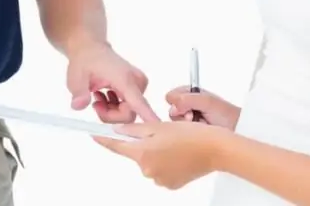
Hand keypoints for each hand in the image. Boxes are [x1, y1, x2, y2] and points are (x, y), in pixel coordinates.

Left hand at [66, 40, 160, 122]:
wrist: (91, 48)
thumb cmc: (85, 60)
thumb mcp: (76, 77)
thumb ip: (79, 92)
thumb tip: (78, 106)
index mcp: (124, 79)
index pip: (139, 103)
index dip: (148, 118)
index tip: (157, 130)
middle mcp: (136, 82)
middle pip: (130, 114)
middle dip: (111, 116)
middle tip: (95, 104)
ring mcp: (139, 85)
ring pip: (129, 113)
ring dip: (111, 111)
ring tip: (98, 97)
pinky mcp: (138, 88)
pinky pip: (129, 107)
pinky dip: (115, 107)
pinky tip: (105, 95)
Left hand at [93, 120, 228, 189]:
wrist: (215, 149)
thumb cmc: (190, 134)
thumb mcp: (159, 126)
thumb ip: (135, 129)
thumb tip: (119, 130)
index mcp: (143, 153)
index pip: (116, 146)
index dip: (103, 139)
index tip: (93, 134)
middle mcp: (147, 169)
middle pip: (136, 154)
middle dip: (143, 144)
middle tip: (160, 134)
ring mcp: (159, 179)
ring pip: (149, 162)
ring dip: (156, 153)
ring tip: (174, 144)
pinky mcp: (170, 184)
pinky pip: (161, 171)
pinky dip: (166, 162)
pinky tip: (178, 155)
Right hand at [166, 85, 240, 128]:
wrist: (240, 132)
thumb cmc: (228, 116)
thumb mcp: (208, 102)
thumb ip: (189, 99)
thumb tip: (171, 99)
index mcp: (193, 95)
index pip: (173, 95)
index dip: (175, 101)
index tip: (184, 108)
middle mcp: (190, 107)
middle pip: (172, 109)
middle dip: (181, 115)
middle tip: (192, 118)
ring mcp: (191, 121)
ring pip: (175, 123)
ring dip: (185, 125)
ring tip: (199, 126)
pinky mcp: (192, 135)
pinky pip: (180, 134)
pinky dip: (188, 134)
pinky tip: (198, 134)